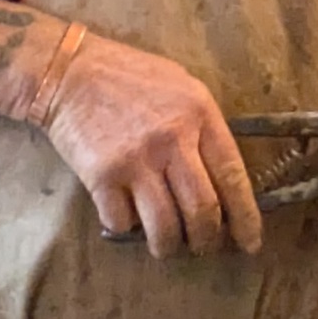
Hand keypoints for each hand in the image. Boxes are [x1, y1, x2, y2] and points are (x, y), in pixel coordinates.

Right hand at [5, 22, 261, 259]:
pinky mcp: (101, 176)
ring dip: (168, 246)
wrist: (67, 71)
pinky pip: (122, 222)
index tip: (250, 243)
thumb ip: (204, 128)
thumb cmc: (128, 77)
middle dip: (207, 240)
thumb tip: (224, 178)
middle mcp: (172, 139)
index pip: (234, 178)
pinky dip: (127, 228)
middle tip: (203, 247)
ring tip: (166, 245)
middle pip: (203, 210)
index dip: (246, 218)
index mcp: (200, 115)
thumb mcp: (181, 87)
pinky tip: (127, 218)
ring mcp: (136, 159)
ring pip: (165, 227)